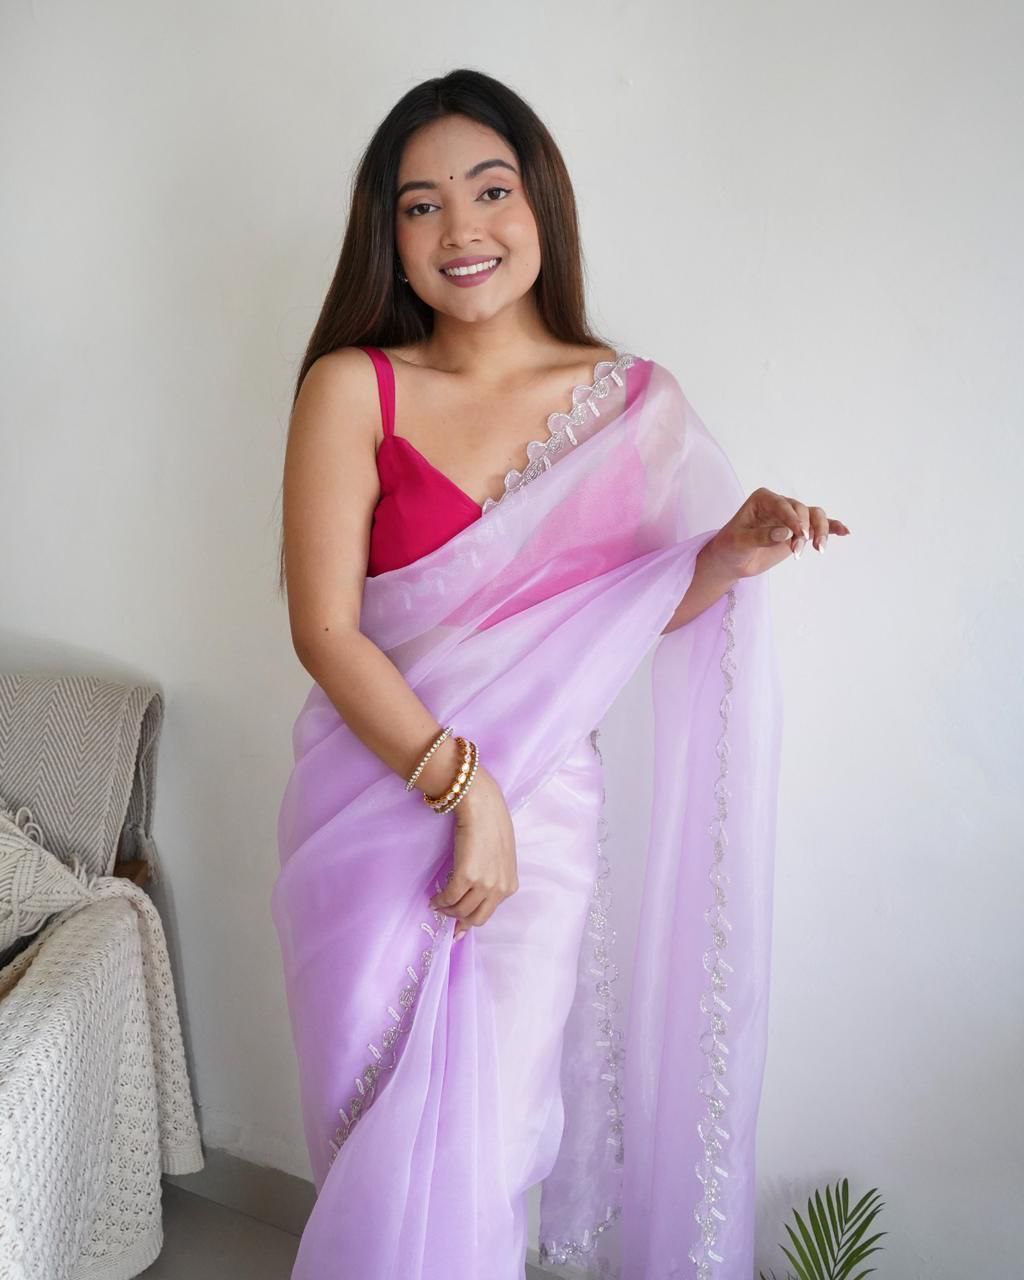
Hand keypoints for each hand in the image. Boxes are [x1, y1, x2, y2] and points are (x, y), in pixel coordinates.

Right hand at [428, 763, 517, 941]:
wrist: (482, 806)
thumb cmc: (491, 825)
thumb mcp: (500, 857)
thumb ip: (492, 877)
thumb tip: (475, 895)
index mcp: (510, 885)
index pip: (488, 914)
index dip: (469, 921)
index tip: (457, 930)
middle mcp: (500, 888)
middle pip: (475, 918)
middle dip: (457, 919)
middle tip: (444, 912)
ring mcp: (484, 884)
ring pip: (460, 911)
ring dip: (446, 909)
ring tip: (437, 902)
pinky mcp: (466, 876)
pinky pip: (449, 898)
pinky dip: (439, 900)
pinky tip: (433, 897)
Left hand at [703, 487, 849, 579]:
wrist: (732, 561)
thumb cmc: (731, 547)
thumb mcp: (740, 543)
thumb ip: (761, 537)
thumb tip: (785, 533)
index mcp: (763, 499)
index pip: (783, 505)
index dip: (793, 519)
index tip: (800, 535)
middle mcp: (780, 504)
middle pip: (803, 510)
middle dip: (803, 531)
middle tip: (797, 552)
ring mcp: (792, 517)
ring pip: (815, 515)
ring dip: (821, 530)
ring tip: (819, 549)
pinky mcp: (800, 530)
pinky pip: (820, 525)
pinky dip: (832, 527)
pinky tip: (845, 532)